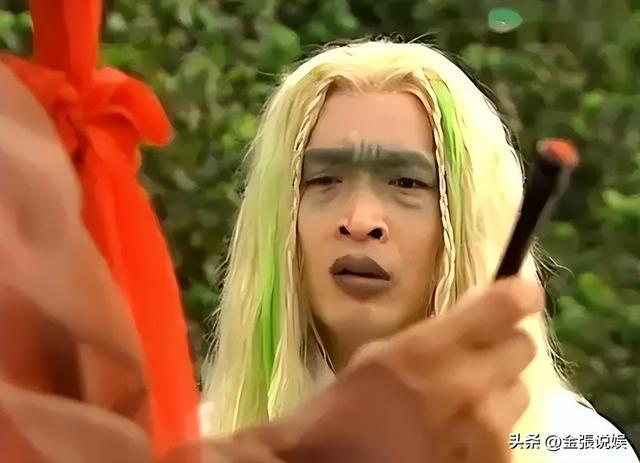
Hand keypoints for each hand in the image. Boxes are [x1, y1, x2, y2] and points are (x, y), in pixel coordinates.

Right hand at [351, 277, 541, 462]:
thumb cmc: (345, 410)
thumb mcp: (377, 357)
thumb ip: (430, 336)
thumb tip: (473, 317)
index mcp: (432, 350)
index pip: (505, 306)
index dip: (519, 295)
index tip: (520, 295)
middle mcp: (470, 386)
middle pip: (522, 347)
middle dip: (500, 347)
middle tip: (474, 357)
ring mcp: (488, 430)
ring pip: (519, 391)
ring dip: (495, 391)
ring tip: (460, 404)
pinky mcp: (495, 462)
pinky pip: (509, 433)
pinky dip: (488, 431)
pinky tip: (456, 436)